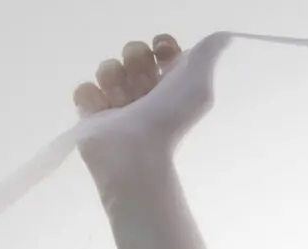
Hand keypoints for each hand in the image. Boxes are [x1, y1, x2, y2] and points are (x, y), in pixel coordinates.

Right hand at [74, 34, 222, 174]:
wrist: (135, 150)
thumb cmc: (169, 117)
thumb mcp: (198, 84)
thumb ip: (207, 56)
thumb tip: (222, 39)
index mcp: (173, 83)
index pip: (162, 48)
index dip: (161, 47)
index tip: (162, 54)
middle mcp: (147, 90)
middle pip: (133, 52)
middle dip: (136, 65)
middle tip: (144, 88)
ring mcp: (118, 101)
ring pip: (108, 67)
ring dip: (114, 82)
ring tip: (122, 103)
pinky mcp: (92, 114)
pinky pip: (85, 89)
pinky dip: (93, 100)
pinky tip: (103, 113)